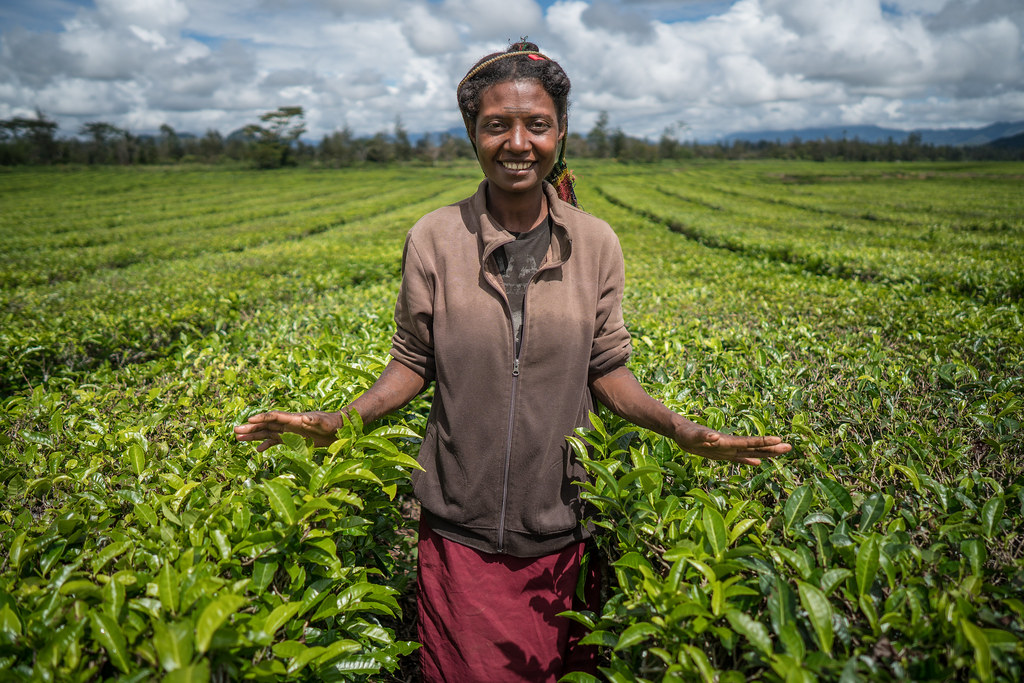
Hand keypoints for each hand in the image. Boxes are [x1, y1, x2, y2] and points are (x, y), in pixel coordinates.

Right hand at [233, 410, 343, 451]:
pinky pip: (276, 441)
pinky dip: (266, 445)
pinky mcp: (294, 439)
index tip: (249, 420)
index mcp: (294, 419)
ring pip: (268, 432)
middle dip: (251, 427)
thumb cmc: (333, 424)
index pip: (274, 417)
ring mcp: (290, 432)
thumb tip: (305, 418)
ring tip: (238, 437)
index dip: (262, 418)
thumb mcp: (325, 423)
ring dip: (254, 435)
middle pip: (267, 424)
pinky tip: (257, 449)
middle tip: (235, 430)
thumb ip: (316, 420)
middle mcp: (289, 424)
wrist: (340, 429)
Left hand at [673, 422, 790, 465]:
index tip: (779, 441)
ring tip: (781, 452)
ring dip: (765, 453)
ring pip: (750, 452)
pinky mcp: (722, 454)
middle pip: (754, 447)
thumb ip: (703, 437)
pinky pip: (739, 458)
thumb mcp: (692, 436)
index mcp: (726, 441)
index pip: (748, 442)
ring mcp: (727, 449)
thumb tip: (714, 437)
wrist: (680, 433)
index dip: (763, 443)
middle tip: (790, 447)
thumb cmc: (685, 434)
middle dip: (771, 448)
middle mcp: (730, 444)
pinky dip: (749, 460)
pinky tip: (758, 462)